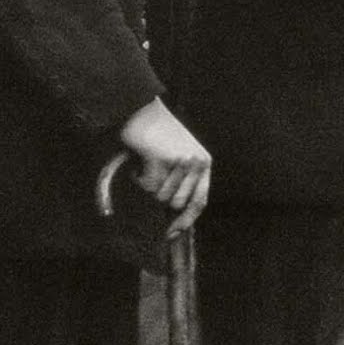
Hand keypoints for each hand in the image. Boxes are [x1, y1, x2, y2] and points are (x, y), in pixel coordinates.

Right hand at [117, 97, 210, 233]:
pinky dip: (139, 179)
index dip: (186, 221)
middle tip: (151, 177)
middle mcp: (197, 163)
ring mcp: (181, 161)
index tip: (172, 234)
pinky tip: (139, 163)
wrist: (141, 111)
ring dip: (149, 187)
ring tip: (147, 165)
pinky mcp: (164, 159)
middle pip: (177, 203)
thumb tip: (173, 215)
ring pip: (161, 197)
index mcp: (204, 163)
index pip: (199, 201)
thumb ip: (184, 181)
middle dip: (161, 196)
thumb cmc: (157, 135)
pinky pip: (148, 186)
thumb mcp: (179, 157)